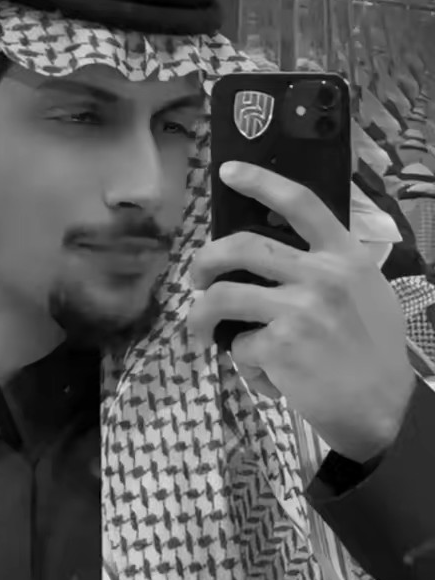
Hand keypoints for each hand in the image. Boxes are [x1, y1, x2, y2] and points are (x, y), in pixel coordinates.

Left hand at [188, 161, 415, 462]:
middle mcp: (323, 275)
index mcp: (344, 256)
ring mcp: (301, 309)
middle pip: (241, 246)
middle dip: (205, 259)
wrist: (383, 409)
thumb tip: (273, 256)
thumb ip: (325, 267)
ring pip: (223, 295)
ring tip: (200, 327)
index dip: (261, 181)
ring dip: (200, 314)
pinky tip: (260, 372)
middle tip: (196, 276)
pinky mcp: (281, 344)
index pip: (301, 203)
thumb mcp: (363, 293)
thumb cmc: (371, 349)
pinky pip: (239, 342)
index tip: (228, 170)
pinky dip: (241, 359)